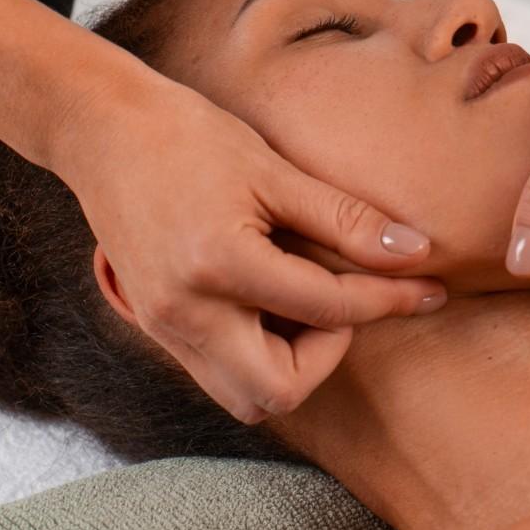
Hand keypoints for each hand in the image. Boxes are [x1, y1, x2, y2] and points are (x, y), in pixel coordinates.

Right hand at [52, 73, 448, 422]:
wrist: (102, 131)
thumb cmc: (188, 137)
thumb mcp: (274, 171)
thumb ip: (346, 221)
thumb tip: (416, 253)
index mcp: (218, 266)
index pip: (326, 310)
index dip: (388, 299)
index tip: (427, 287)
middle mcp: (185, 312)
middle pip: (277, 392)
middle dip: (327, 356)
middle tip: (340, 300)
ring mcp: (163, 327)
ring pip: (246, 398)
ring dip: (292, 365)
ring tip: (306, 301)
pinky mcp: (156, 326)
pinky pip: (219, 373)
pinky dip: (260, 355)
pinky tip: (275, 302)